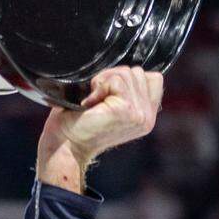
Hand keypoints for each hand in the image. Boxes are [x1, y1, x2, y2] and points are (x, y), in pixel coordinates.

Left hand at [36, 66, 163, 192]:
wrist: (64, 147)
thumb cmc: (77, 126)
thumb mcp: (109, 106)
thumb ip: (126, 91)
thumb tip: (127, 71)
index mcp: (145, 116)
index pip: (154, 79)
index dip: (128, 79)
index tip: (107, 94)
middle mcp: (146, 117)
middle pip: (138, 72)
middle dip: (113, 78)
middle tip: (96, 98)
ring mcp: (138, 114)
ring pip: (127, 73)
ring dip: (104, 81)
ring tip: (93, 101)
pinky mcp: (126, 110)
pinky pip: (116, 80)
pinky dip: (99, 86)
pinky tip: (90, 102)